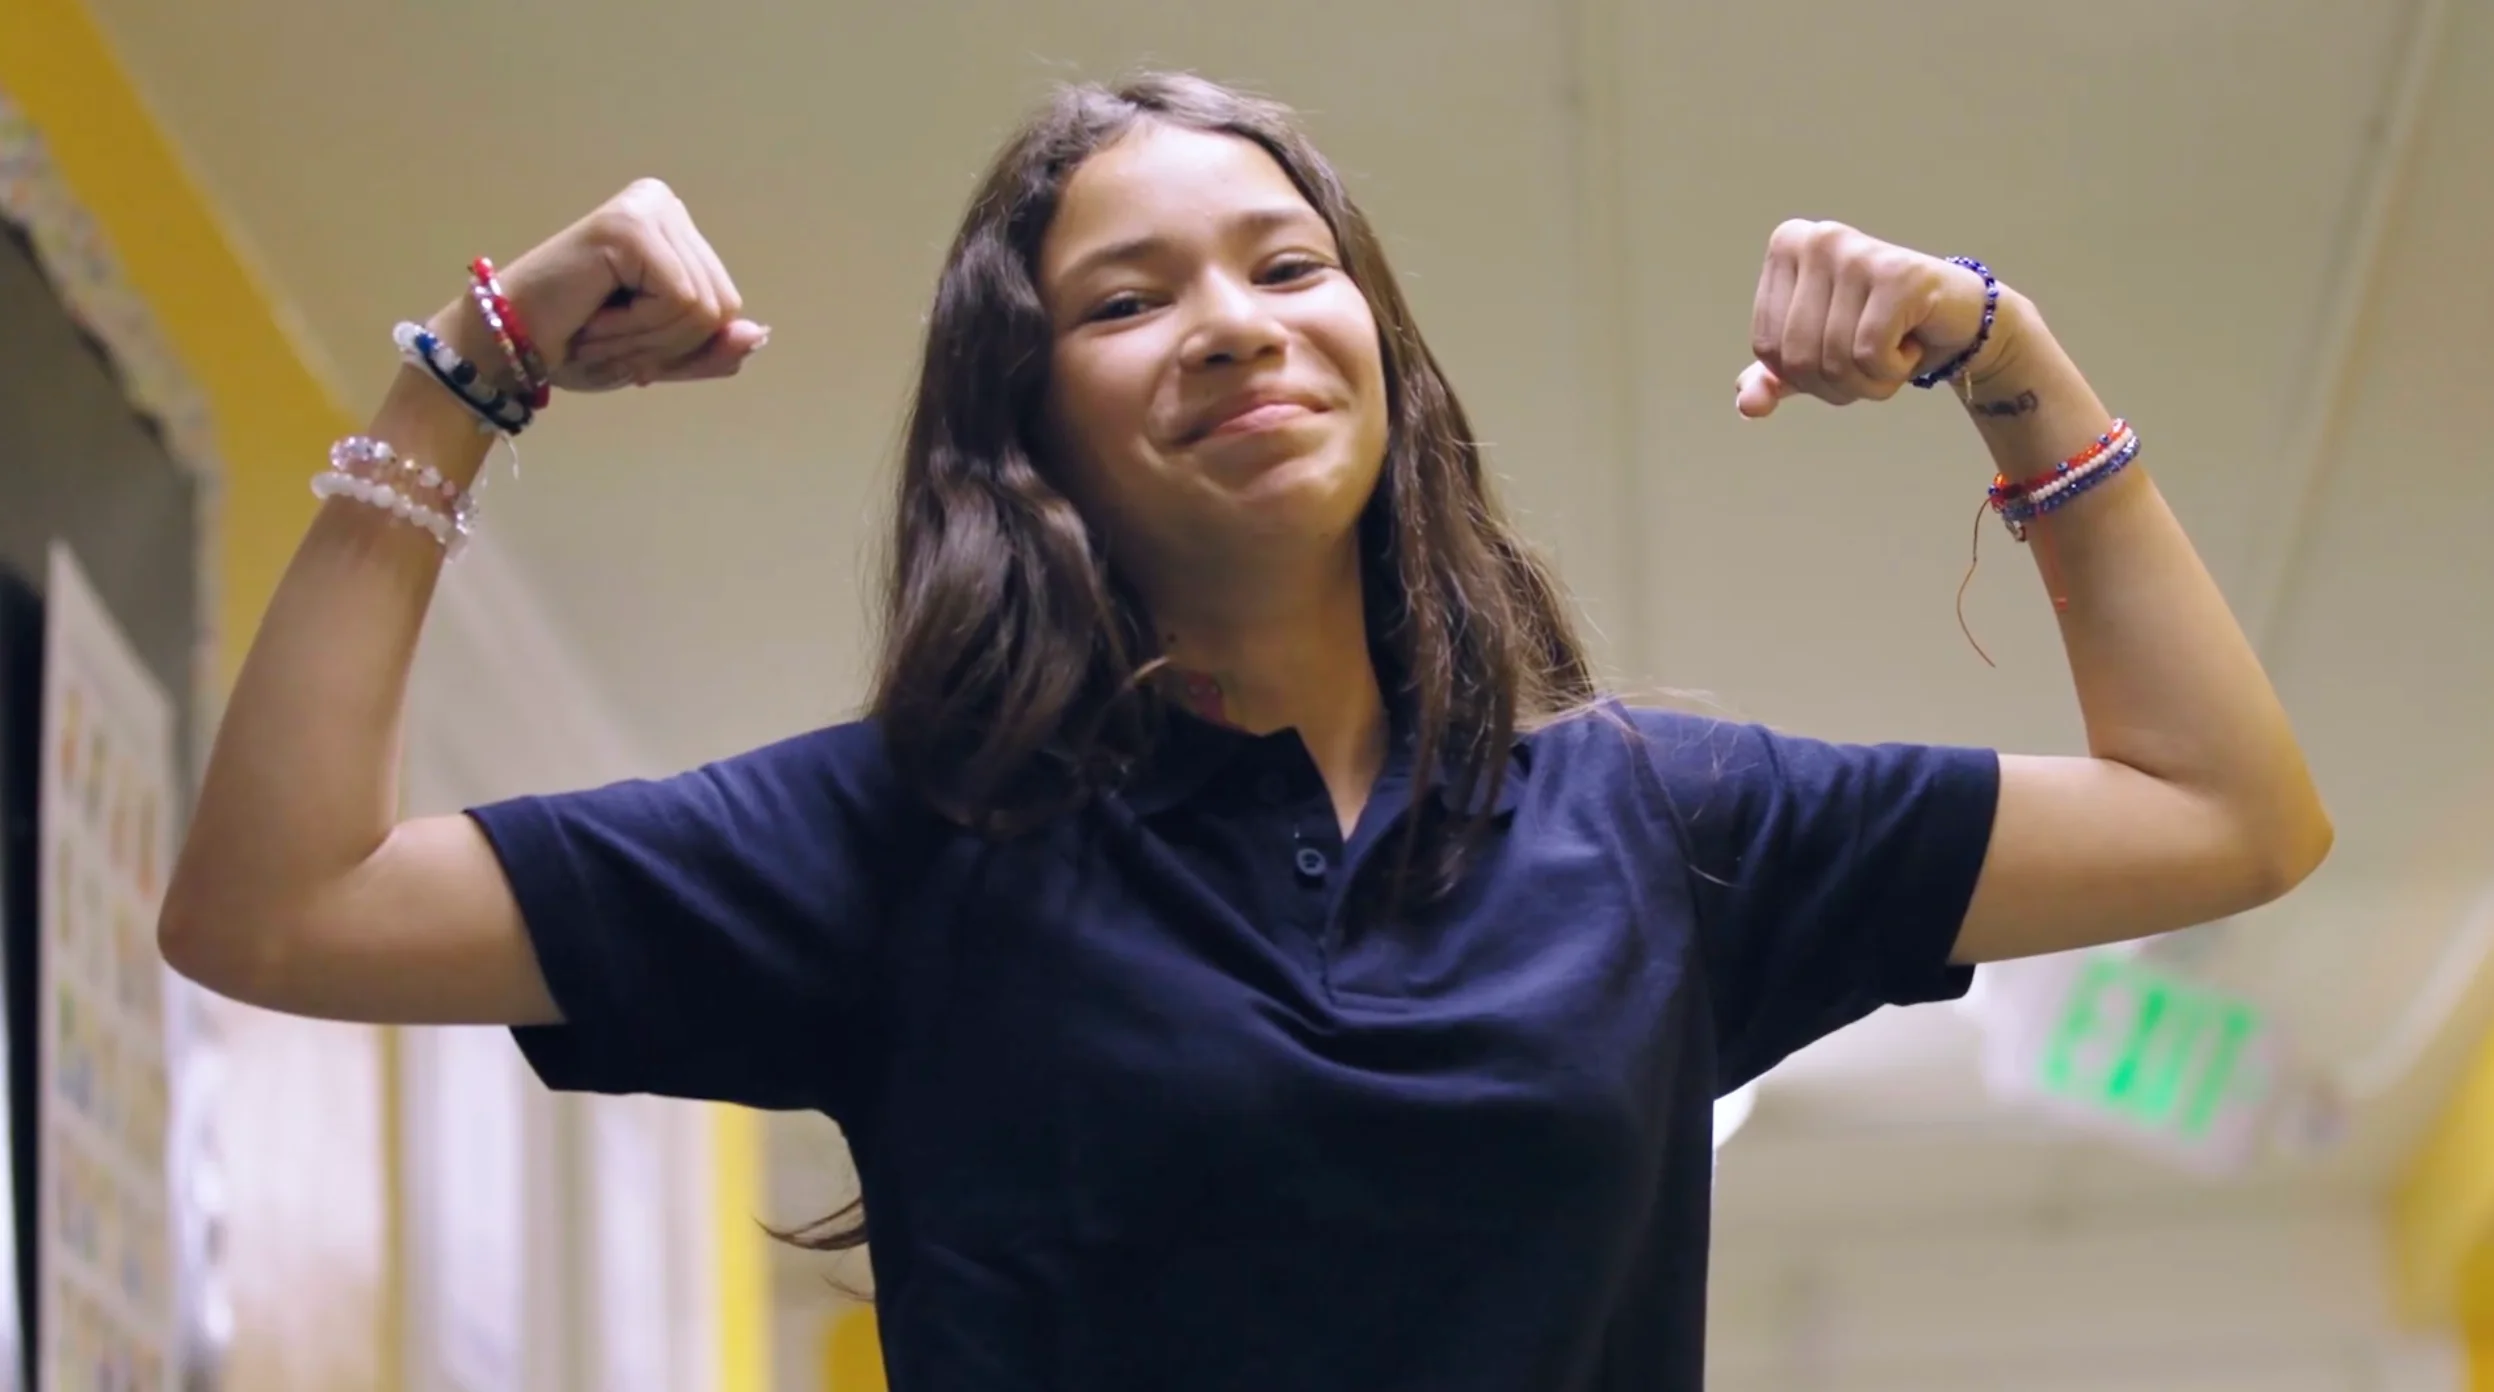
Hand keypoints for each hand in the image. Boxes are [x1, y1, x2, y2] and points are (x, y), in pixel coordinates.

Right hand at [429, 178, 769, 393]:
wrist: (506, 349)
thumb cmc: (576, 346)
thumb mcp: (660, 356)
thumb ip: (712, 349)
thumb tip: (758, 334)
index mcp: (677, 230)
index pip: (728, 308)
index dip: (682, 346)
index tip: (625, 336)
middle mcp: (665, 206)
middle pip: (723, 308)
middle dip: (668, 346)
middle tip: (608, 334)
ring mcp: (649, 209)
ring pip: (705, 310)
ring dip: (648, 342)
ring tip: (598, 326)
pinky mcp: (631, 225)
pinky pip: (681, 303)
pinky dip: (639, 331)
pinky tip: (595, 317)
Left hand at [1736, 219, 2015, 418]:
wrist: (1957, 322)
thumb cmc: (1881, 333)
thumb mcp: (1816, 359)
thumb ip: (1774, 379)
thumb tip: (1748, 404)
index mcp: (1787, 246)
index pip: (1766, 348)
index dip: (1803, 377)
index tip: (1842, 350)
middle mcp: (1818, 238)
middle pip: (1798, 358)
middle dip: (1838, 384)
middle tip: (1874, 359)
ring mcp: (1857, 252)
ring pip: (1834, 360)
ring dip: (1869, 381)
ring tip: (1895, 349)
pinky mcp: (1898, 274)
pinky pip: (1870, 354)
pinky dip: (1894, 370)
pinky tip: (1913, 342)